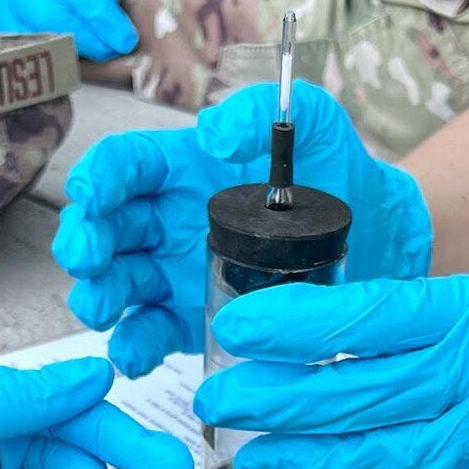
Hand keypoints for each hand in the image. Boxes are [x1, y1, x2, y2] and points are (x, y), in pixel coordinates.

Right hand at [53, 83, 433, 378]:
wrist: (382, 236)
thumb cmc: (339, 171)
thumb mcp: (313, 122)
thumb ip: (261, 112)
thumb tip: (212, 135)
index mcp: (181, 168)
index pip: (125, 167)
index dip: (100, 177)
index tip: (93, 194)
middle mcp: (167, 221)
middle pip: (107, 228)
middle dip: (85, 242)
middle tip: (87, 258)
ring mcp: (174, 275)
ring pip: (118, 284)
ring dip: (99, 296)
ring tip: (101, 309)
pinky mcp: (192, 321)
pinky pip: (151, 334)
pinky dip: (135, 346)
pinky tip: (133, 356)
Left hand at [194, 272, 468, 468]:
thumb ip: (418, 322)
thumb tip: (329, 341)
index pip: (361, 318)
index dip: (292, 327)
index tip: (240, 327)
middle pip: (352, 393)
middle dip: (273, 399)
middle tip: (218, 396)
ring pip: (372, 456)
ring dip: (302, 460)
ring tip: (251, 456)